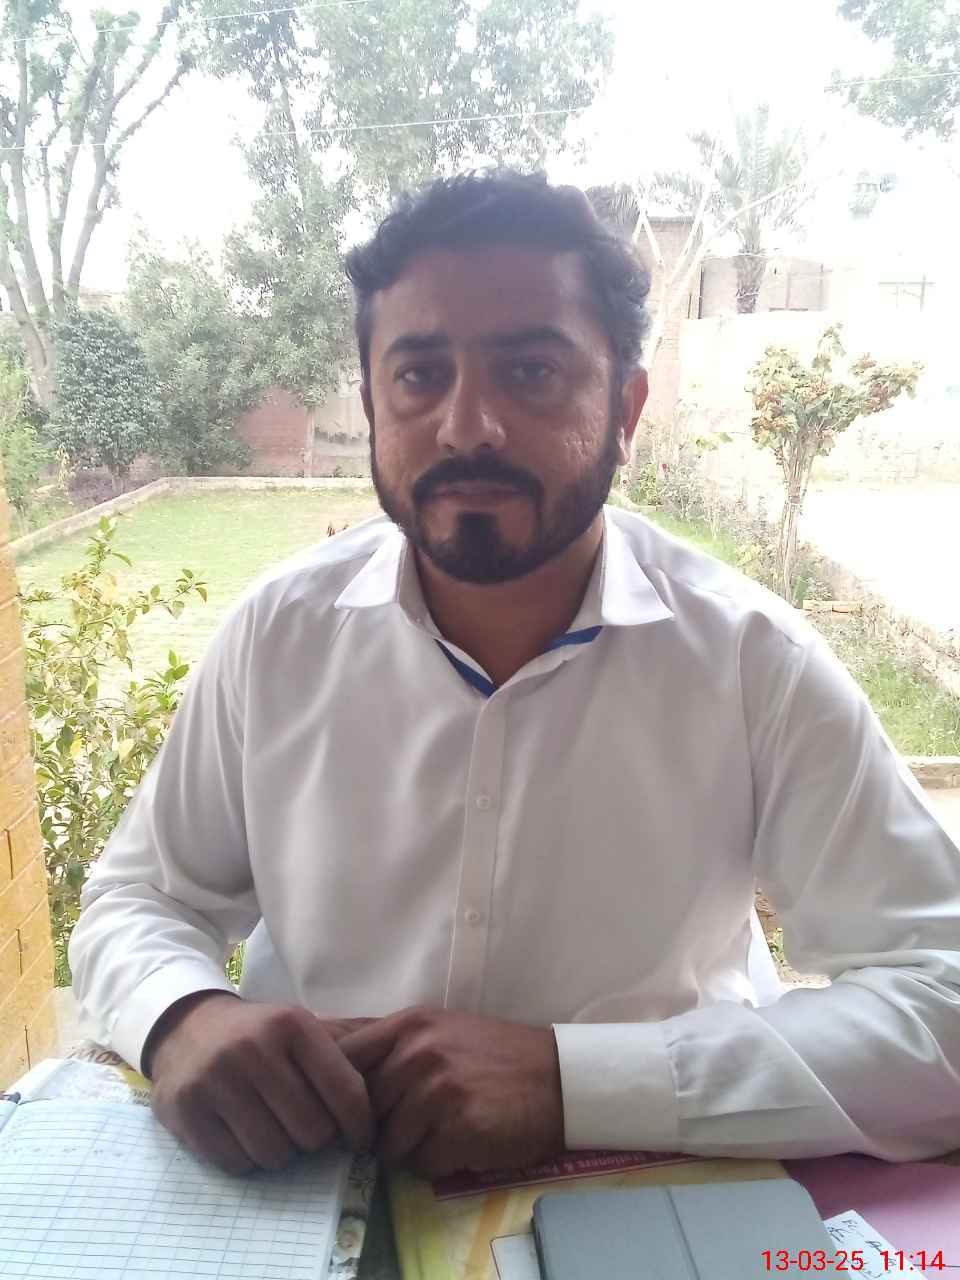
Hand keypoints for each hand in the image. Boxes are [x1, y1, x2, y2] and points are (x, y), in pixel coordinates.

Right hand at [148, 991, 374, 1174]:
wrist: (187, 1027)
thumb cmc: (258, 1036)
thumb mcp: (300, 1027)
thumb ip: (341, 1057)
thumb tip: (385, 1100)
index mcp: (292, 1025)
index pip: (346, 1092)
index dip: (360, 1126)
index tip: (361, 1140)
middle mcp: (254, 1049)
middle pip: (312, 1131)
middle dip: (315, 1139)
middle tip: (306, 1129)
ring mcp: (217, 1080)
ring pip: (274, 1153)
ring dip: (281, 1153)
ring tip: (274, 1130)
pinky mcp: (187, 1110)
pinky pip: (236, 1163)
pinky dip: (247, 1160)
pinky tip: (244, 1135)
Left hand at [339, 1007, 564, 1177]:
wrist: (558, 1078)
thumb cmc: (494, 1056)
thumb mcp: (439, 1031)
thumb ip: (390, 1046)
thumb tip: (329, 1067)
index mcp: (409, 1024)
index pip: (342, 1061)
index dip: (340, 1092)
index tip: (353, 1109)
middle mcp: (418, 1052)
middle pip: (363, 1112)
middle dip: (382, 1126)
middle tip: (417, 1122)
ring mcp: (438, 1090)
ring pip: (389, 1145)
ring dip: (411, 1149)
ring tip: (444, 1131)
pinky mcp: (459, 1128)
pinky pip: (422, 1165)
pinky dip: (439, 1163)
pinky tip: (464, 1143)